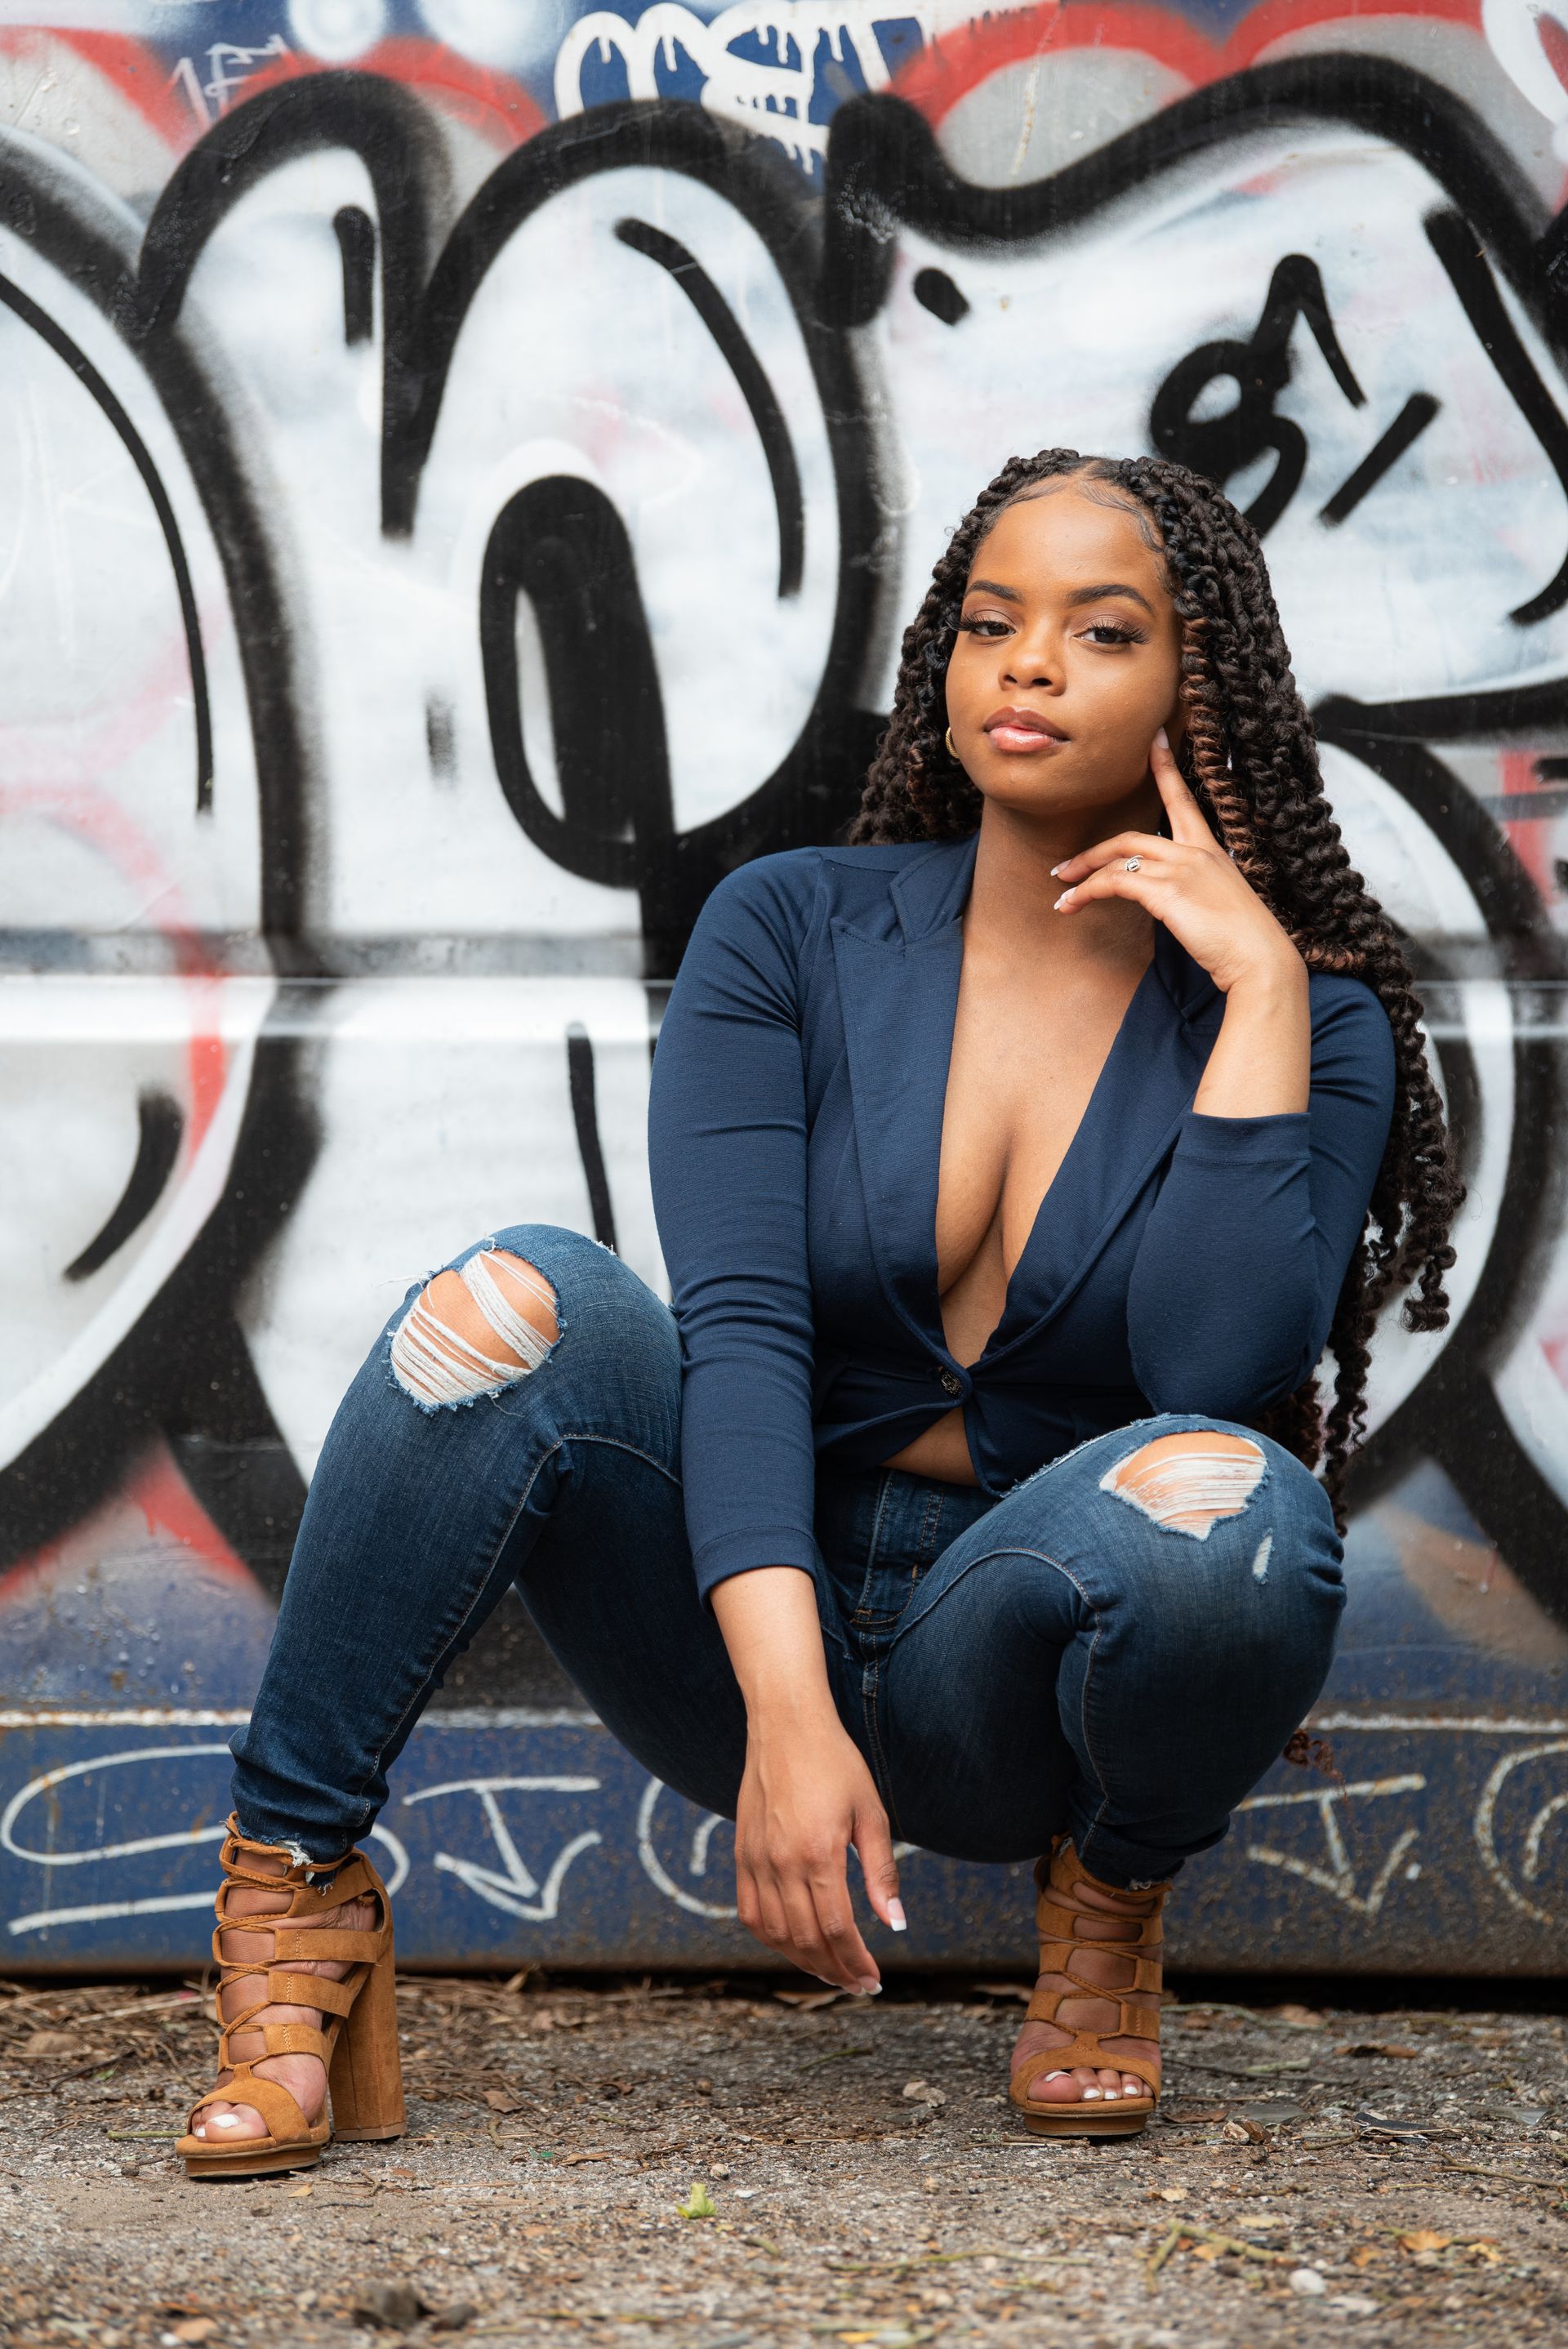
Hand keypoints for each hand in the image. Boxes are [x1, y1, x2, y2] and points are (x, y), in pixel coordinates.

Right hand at [733, 1711, 902, 1992]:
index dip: (855, 1962)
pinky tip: (793, 1945)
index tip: (873, 1980)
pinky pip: (750, 1912)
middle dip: (834, 1970)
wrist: (786, 1725)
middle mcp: (782, 1861)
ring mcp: (757, 1859)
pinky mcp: (742, 1853)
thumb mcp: (870, 1813)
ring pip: (775, 1934)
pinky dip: (771, 1939)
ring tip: (830, 1970)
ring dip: (804, 1961)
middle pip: (806, 1939)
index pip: (837, 1928)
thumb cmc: (835, 1764)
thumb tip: (895, 1925)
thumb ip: (881, 1872)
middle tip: (858, 1984)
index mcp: (819, 1852)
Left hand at [1050, 728, 1303, 997]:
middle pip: (1131, 837)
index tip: (1154, 739)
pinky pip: (1114, 882)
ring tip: (1062, 893)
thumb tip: (1172, 900)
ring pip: (1117, 859)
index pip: (1183, 800)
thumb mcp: (1220, 906)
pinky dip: (1087, 891)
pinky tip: (1073, 904)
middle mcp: (1195, 852)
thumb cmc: (1244, 943)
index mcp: (1211, 851)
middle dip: (1093, 851)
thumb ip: (1195, 891)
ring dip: (1082, 875)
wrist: (1261, 962)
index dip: (1166, 767)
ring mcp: (1182, 869)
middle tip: (1064, 867)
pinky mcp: (1168, 891)